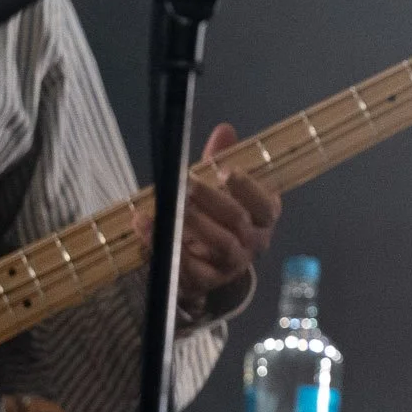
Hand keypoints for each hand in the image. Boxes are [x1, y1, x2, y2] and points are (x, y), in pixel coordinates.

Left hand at [138, 124, 280, 319]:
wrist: (211, 266)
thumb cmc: (219, 217)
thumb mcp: (223, 188)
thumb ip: (222, 159)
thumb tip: (224, 130)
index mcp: (264, 218)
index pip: (265, 205)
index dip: (248, 188)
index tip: (225, 171)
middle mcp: (255, 243)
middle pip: (237, 221)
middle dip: (212, 200)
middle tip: (187, 183)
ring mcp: (232, 265)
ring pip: (219, 244)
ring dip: (191, 224)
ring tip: (167, 206)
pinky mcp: (206, 282)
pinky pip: (189, 268)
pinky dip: (166, 247)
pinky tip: (146, 228)